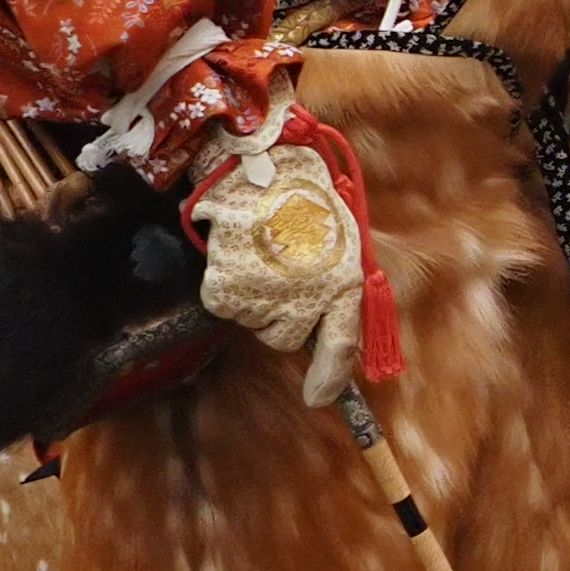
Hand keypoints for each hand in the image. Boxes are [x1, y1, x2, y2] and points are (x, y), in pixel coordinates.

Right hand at [188, 132, 369, 401]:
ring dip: (258, 298)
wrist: (261, 171)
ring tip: (264, 254)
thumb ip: (339, 290)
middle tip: (283, 275)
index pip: (342, 346)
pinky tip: (240, 255)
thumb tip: (327, 334)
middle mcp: (305, 298)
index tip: (319, 398)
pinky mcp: (225, 294)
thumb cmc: (308, 203)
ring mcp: (263, 299)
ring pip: (255, 323)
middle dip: (284, 316)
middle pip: (286, 339)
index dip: (331, 378)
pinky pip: (228, 307)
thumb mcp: (343, 244)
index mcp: (344, 284)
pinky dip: (231, 287)